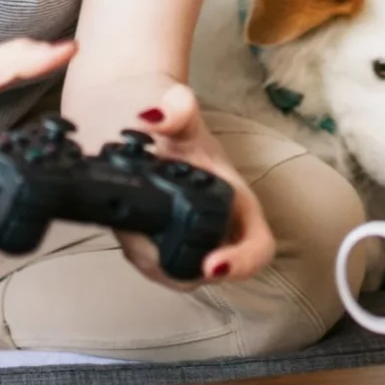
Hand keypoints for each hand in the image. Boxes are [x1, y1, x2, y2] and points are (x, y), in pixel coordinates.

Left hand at [115, 83, 275, 289]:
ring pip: (175, 273)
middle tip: (139, 237)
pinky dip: (137, 250)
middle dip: (169, 263)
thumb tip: (154, 116)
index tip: (214, 265)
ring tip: (129, 225)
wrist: (160, 135)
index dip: (242, 263)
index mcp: (239, 208)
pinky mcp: (168, 253)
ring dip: (148, 258)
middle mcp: (222, 234)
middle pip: (205, 271)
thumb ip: (177, 111)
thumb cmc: (183, 134)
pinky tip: (126, 227)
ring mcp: (195, 247)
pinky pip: (156, 267)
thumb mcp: (183, 120)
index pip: (258, 249)